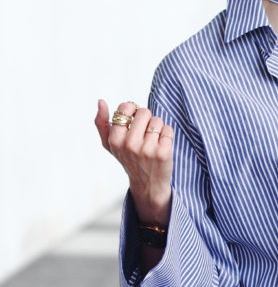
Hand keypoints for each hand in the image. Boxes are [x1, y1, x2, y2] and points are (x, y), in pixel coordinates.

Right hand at [95, 99, 173, 224]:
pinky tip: (161, 146)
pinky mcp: (163, 153)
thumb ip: (102, 123)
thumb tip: (100, 101)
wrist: (148, 185)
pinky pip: (168, 129)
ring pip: (157, 121)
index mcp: (115, 140)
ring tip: (153, 141)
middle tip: (145, 134)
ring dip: (158, 128)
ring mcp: (147, 149)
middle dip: (147, 119)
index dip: (132, 111)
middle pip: (144, 112)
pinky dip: (167, 135)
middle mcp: (130, 145)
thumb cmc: (129, 160)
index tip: (134, 121)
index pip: (125, 108)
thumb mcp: (110, 145)